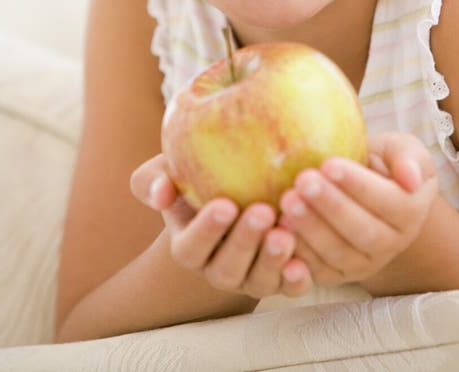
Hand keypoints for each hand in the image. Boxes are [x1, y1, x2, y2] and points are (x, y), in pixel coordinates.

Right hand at [130, 153, 313, 299]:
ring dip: (271, 260)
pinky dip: (296, 279)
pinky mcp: (281, 280)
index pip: (191, 247)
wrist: (240, 191)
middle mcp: (218, 269)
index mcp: (189, 247)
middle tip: (262, 212)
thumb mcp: (171, 171)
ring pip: (258, 281)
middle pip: (226, 268)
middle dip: (244, 242)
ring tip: (285, 233)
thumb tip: (160, 192)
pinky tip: (303, 261)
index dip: (206, 230)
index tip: (224, 204)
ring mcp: (250, 278)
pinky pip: (288, 287)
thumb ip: (154, 179)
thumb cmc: (201, 176)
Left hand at [278, 132, 437, 286]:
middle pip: (363, 232)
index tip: (329, 164)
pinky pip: (318, 270)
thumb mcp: (401, 149)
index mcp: (412, 211)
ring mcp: (365, 263)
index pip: (389, 202)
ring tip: (287, 201)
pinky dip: (298, 252)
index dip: (359, 185)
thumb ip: (408, 157)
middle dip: (330, 207)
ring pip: (338, 254)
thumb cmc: (382, 161)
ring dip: (311, 229)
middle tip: (302, 181)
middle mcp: (392, 243)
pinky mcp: (338, 274)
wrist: (363, 189)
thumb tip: (410, 178)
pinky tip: (278, 228)